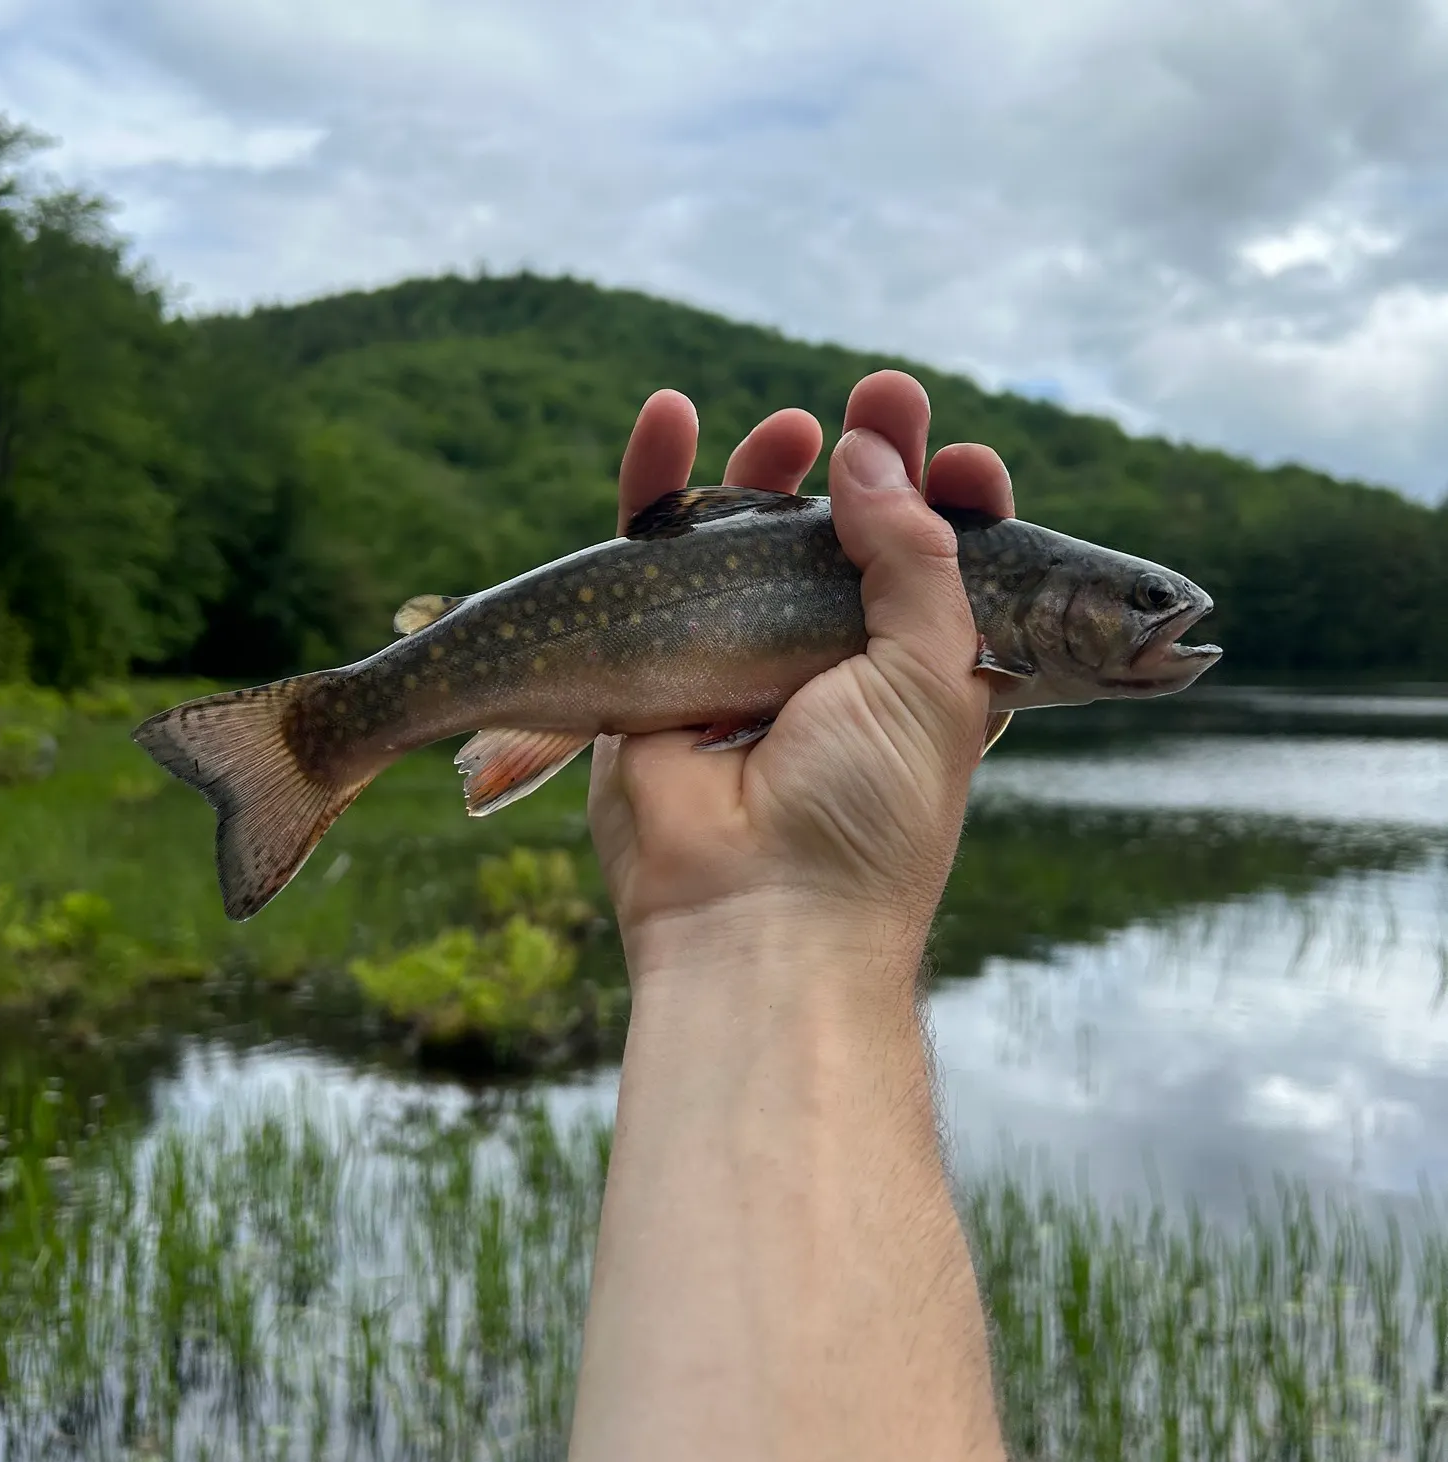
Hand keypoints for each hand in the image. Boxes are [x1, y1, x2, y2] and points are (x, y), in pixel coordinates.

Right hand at [587, 370, 1014, 979]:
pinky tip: (669, 417)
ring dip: (768, 468)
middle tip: (884, 394)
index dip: (957, 508)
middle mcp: (829, 664)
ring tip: (792, 423)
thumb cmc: (866, 811)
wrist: (750, 913)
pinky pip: (649, 559)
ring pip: (748, 538)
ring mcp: (739, 659)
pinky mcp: (655, 660)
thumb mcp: (934, 674)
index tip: (965, 463)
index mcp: (918, 676)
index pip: (947, 569)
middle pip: (846, 538)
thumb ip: (914, 556)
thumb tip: (869, 454)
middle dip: (870, 463)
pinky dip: (655, 486)